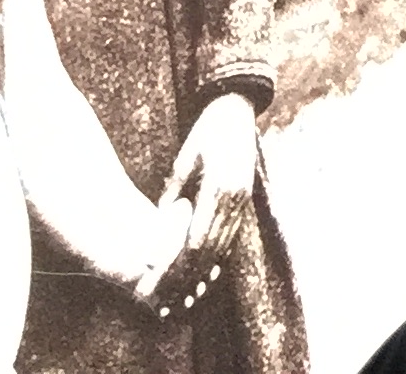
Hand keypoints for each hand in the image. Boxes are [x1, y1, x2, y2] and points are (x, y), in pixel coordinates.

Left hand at [145, 94, 262, 316]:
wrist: (235, 112)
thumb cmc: (204, 133)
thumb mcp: (184, 160)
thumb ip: (174, 193)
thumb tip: (158, 221)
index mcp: (219, 187)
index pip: (198, 237)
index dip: (182, 262)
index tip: (166, 278)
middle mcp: (236, 197)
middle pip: (213, 246)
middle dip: (193, 273)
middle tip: (174, 294)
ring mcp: (245, 198)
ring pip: (225, 243)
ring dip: (207, 268)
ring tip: (190, 289)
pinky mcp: (247, 198)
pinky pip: (233, 233)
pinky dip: (220, 252)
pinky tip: (209, 267)